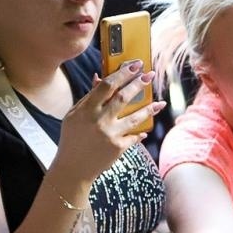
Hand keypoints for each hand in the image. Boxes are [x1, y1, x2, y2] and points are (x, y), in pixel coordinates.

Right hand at [53, 62, 163, 186]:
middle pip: (123, 98)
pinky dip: (140, 131)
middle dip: (138, 84)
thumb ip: (89, 98)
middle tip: (150, 75)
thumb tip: (100, 77)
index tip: (134, 65)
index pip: (106, 86)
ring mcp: (110, 134)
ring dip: (149, 109)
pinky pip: (134, 136)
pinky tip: (146, 128)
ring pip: (135, 117)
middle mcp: (99, 120)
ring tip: (160, 103)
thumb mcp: (74, 115)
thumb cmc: (72, 138)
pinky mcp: (118, 148)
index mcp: (86, 110)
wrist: (73, 167)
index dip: (122, 74)